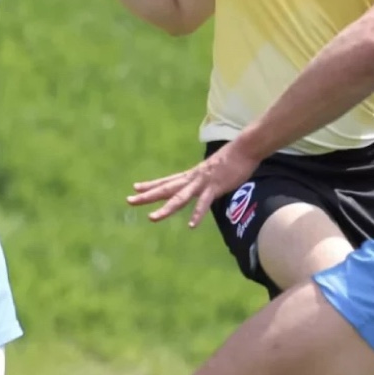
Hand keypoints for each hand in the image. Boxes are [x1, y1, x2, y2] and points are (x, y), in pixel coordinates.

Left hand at [125, 140, 262, 226]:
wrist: (245, 149)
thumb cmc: (231, 160)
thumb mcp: (212, 171)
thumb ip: (204, 180)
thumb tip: (203, 186)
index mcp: (191, 175)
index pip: (166, 181)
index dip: (151, 185)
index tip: (135, 188)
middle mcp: (192, 179)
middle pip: (165, 189)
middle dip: (147, 196)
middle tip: (128, 201)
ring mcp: (202, 183)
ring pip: (179, 198)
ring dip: (165, 209)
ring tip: (151, 218)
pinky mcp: (215, 187)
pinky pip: (204, 203)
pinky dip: (197, 214)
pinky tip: (191, 225)